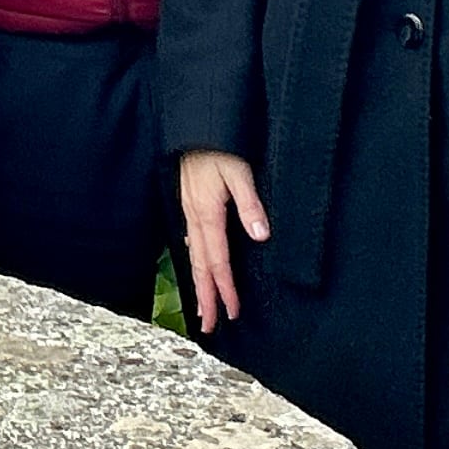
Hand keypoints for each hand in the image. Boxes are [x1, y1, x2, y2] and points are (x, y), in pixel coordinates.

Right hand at [177, 150, 268, 335]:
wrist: (193, 122)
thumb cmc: (217, 144)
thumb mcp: (238, 170)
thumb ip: (249, 203)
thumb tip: (260, 235)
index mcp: (207, 213)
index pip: (217, 261)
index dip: (225, 289)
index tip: (232, 312)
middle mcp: (194, 216)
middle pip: (200, 265)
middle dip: (205, 296)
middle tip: (209, 325)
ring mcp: (189, 210)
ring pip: (192, 254)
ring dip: (198, 281)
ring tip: (202, 305)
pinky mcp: (189, 202)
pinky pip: (190, 238)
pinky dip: (194, 258)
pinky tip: (196, 260)